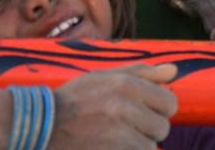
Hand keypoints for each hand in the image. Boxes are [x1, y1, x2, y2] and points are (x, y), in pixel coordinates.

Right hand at [49, 64, 177, 149]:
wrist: (40, 125)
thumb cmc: (75, 98)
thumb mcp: (104, 76)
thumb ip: (142, 73)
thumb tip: (174, 71)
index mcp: (125, 84)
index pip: (169, 102)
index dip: (160, 109)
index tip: (146, 111)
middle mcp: (124, 107)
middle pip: (162, 127)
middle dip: (148, 130)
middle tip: (126, 127)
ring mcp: (117, 135)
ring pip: (149, 146)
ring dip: (136, 145)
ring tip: (114, 138)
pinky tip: (110, 146)